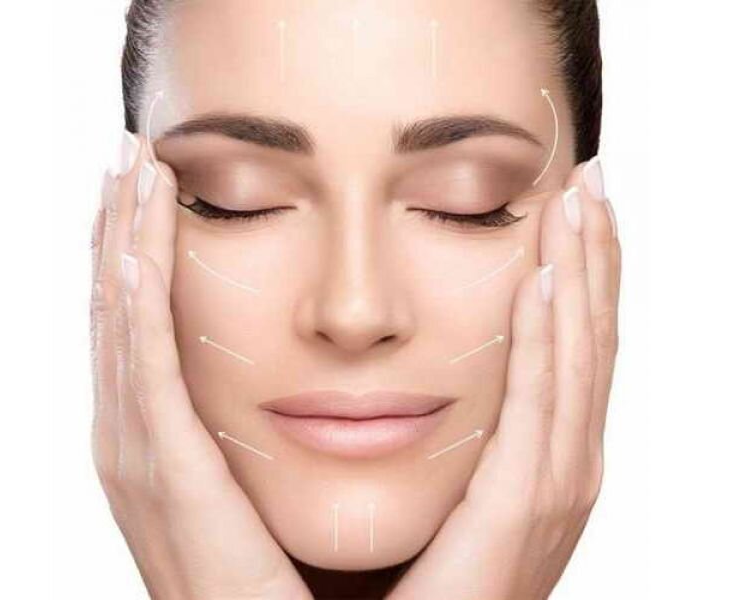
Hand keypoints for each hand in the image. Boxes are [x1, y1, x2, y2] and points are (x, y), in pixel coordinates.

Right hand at [89, 134, 311, 599]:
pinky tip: (138, 246)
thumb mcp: (242, 478)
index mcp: (151, 433)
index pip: (135, 319)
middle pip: (115, 306)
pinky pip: (144, 368)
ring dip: (124, 241)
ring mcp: (134, 451)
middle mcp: (128, 433)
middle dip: (119, 225)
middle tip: (127, 153)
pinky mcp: (163, 470)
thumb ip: (240, 424)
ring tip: (131, 170)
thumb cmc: (262, 569)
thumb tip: (282, 372)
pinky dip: (135, 304)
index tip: (151, 186)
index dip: (134, 248)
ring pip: (121, 321)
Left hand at [386, 160, 620, 598]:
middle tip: (590, 176)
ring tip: (578, 200)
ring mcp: (557, 483)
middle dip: (594, 252)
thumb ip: (464, 424)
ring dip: (582, 273)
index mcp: (552, 453)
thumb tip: (427, 359)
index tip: (570, 201)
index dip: (581, 269)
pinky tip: (543, 280)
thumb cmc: (434, 576)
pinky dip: (545, 339)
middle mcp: (568, 461)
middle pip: (589, 334)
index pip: (572, 341)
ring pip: (578, 355)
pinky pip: (539, 404)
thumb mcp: (459, 481)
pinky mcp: (525, 505)